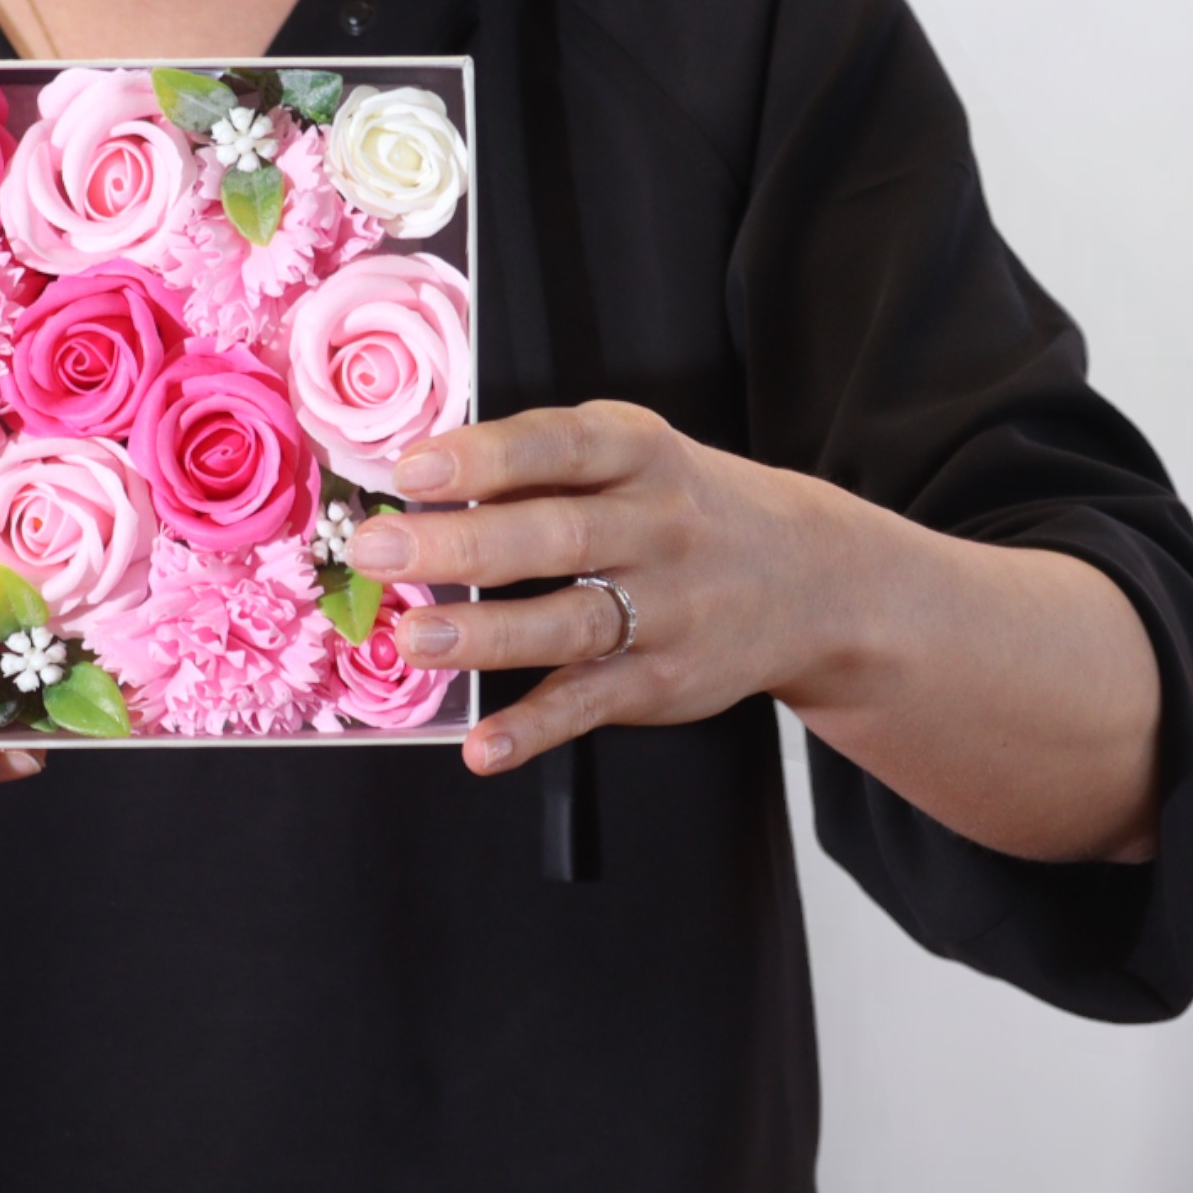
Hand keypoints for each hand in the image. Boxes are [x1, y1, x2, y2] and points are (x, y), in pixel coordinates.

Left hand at [345, 401, 843, 775]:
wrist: (812, 579)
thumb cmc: (678, 506)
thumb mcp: (630, 459)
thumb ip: (536, 469)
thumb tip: (412, 484)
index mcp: (640, 453)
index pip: (561, 445)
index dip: (485, 457)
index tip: (412, 468)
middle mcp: (657, 528)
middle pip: (555, 536)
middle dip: (462, 545)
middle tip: (379, 552)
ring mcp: (665, 610)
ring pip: (569, 623)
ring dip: (488, 635)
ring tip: (415, 639)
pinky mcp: (662, 681)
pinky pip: (590, 704)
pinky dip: (535, 729)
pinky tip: (482, 747)